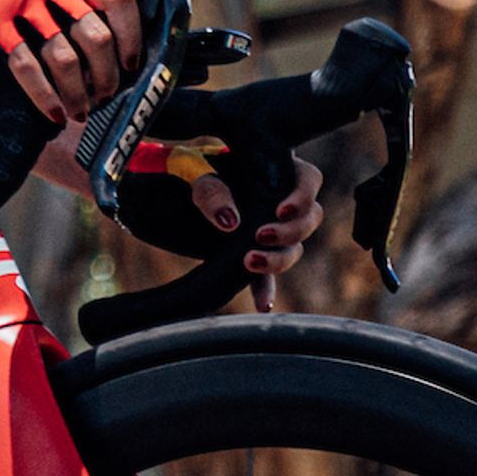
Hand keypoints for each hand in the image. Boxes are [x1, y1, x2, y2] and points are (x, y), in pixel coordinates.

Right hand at [0, 0, 138, 123]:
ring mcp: (18, 1)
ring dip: (77, 93)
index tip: (131, 64)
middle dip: (106, 76)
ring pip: (63, 57)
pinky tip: (53, 114)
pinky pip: (26, 65)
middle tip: (104, 97)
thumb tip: (116, 59)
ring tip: (80, 112)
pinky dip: (44, 96)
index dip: (131, 35)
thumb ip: (76, 4)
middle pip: (95, 36)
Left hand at [197, 153, 325, 310]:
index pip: (309, 179)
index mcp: (274, 172)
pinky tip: (263, 304)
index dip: (303, 196)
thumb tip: (230, 222)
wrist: (167, 190)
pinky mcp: (253, 253)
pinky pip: (267, 277)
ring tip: (248, 261)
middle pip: (309, 219)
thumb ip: (211, 191)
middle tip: (259, 235)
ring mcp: (268, 230)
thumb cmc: (186, 170)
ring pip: (293, 249)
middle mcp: (279, 202)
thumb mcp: (193, 171)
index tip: (280, 211)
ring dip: (277, 260)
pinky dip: (265, 290)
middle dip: (289, 232)